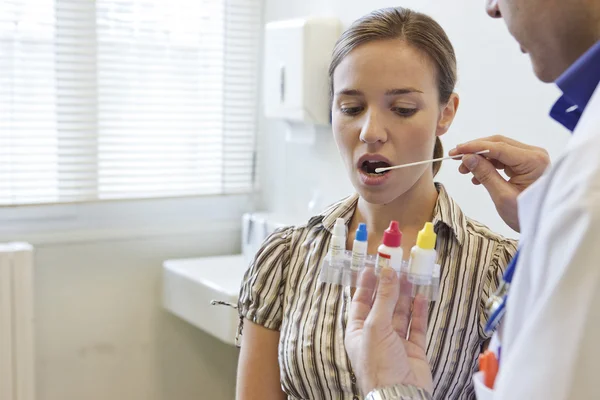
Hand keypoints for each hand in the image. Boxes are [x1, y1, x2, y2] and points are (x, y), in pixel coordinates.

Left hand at [345, 266, 431, 395]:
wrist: (399, 395)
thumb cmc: (378, 366)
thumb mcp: (375, 327)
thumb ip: (383, 299)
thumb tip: (387, 273)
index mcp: (358, 332)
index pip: (360, 303)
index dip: (366, 285)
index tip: (372, 267)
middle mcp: (376, 336)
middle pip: (382, 306)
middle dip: (389, 288)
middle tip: (396, 268)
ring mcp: (396, 343)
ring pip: (400, 314)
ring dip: (405, 296)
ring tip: (410, 277)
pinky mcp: (413, 350)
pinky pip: (416, 327)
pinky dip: (419, 312)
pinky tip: (421, 297)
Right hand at [449, 135, 549, 231]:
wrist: (545, 225)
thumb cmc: (526, 214)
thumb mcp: (502, 196)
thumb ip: (485, 174)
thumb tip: (468, 157)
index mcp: (532, 160)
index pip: (498, 147)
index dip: (474, 147)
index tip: (456, 151)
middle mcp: (534, 154)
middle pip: (498, 144)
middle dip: (475, 150)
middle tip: (455, 157)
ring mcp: (531, 158)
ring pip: (499, 150)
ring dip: (480, 158)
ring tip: (464, 170)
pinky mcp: (527, 164)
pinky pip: (503, 159)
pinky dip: (488, 165)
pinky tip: (476, 176)